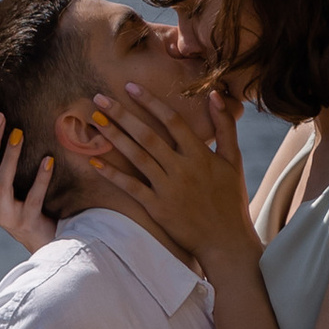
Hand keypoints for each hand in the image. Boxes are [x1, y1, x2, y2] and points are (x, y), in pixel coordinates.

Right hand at [0, 105, 56, 251]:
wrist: (44, 238)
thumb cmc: (21, 200)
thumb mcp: (1, 182)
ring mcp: (5, 217)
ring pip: (1, 184)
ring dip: (10, 157)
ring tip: (19, 133)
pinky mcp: (26, 223)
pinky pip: (33, 199)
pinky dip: (40, 179)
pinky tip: (48, 160)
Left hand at [86, 76, 260, 271]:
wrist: (226, 241)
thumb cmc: (231, 199)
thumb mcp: (234, 159)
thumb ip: (225, 125)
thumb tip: (214, 94)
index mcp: (200, 154)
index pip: (172, 120)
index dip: (150, 102)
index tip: (130, 87)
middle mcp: (182, 169)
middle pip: (148, 136)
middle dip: (122, 114)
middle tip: (99, 98)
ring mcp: (168, 189)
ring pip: (136, 157)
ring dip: (114, 137)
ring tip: (95, 121)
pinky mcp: (157, 208)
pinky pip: (131, 188)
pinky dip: (112, 175)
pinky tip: (95, 162)